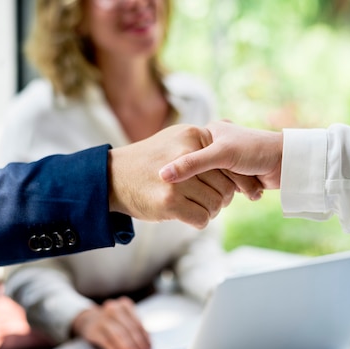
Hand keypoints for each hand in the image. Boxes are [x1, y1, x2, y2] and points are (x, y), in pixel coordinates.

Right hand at [71, 297, 150, 348]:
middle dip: (138, 345)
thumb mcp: (122, 321)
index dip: (145, 339)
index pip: (138, 324)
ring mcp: (102, 318)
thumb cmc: (110, 323)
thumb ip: (134, 331)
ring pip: (119, 334)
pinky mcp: (92, 330)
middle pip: (129, 329)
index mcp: (124, 305)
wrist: (86, 320)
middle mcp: (113, 309)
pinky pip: (106, 341)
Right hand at [108, 124, 262, 228]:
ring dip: (211, 211)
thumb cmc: (149, 162)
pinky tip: (190, 216)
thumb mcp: (174, 139)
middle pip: (225, 185)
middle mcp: (186, 155)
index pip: (228, 162)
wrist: (113, 177)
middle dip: (222, 198)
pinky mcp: (169, 201)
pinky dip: (200, 221)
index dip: (235, 180)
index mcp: (192, 136)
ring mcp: (177, 180)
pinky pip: (202, 218)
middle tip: (213, 202)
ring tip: (199, 208)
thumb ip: (201, 140)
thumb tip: (231, 127)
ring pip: (216, 203)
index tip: (235, 189)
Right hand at [158, 121, 282, 189]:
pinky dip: (236, 194)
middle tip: (234, 183)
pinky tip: (248, 192)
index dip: (191, 173)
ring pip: (214, 185)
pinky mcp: (235, 177)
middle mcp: (214, 146)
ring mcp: (224, 163)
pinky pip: (225, 191)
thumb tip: (162, 175)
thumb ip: (191, 164)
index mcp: (207, 133)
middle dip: (219, 183)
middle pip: (201, 174)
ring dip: (230, 191)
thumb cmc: (254, 150)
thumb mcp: (220, 155)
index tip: (195, 180)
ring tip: (247, 185)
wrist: (288, 160)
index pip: (187, 158)